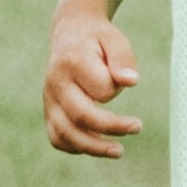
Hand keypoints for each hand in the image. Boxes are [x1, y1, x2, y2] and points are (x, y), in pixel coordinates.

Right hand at [40, 6, 140, 157]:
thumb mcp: (114, 39)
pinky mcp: (49, 112)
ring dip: (94, 147)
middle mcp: (55, 83)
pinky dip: (76, 147)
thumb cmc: (97, 39)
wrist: (70, 34)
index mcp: (71, 62)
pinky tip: (97, 146)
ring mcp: (49, 100)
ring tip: (119, 151)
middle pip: (80, 116)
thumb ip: (123, 58)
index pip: (100, 89)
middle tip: (137, 127)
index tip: (124, 78)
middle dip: (111, 127)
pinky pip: (57, 138)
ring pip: (65, 134)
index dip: (117, 89)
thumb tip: (131, 81)